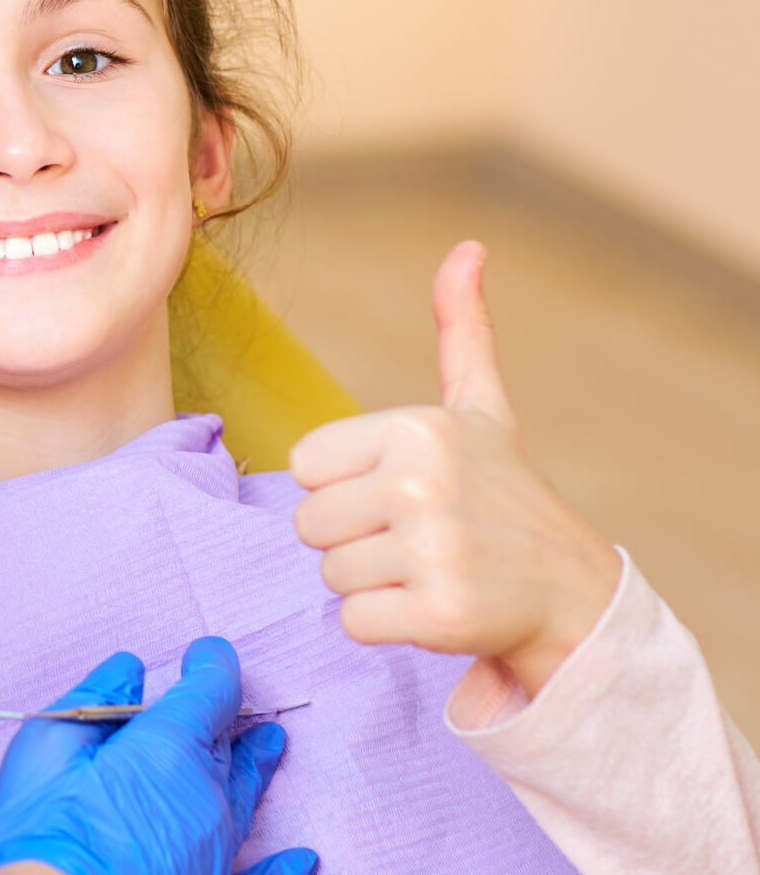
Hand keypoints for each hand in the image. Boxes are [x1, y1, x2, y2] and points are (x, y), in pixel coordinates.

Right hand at [0, 638, 317, 874]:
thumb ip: (93, 699)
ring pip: (244, 802)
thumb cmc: (40, 835)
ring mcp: (215, 861)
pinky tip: (303, 863)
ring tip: (272, 745)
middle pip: (226, 746)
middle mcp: (206, 799)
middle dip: (227, 719)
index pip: (210, 692)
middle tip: (227, 704)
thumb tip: (129, 669)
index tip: (206, 653)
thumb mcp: (47, 745)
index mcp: (169, 749)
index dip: (212, 665)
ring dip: (256, 769)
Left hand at [291, 241, 621, 697]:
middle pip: (309, 525)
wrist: (571, 590)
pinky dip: (384, 626)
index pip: (304, 466)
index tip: (396, 491)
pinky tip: (431, 605)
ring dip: (370, 583)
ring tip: (425, 567)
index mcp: (416, 427)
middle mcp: (422, 482)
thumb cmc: (505, 493)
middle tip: (413, 537)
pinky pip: (354, 622)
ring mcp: (432, 549)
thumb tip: (468, 248)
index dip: (341, 485)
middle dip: (351, 539)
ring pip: (330, 576)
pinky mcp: (438, 613)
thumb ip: (462, 329)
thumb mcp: (482, 407)